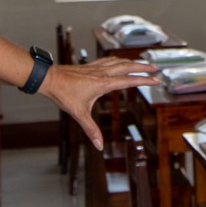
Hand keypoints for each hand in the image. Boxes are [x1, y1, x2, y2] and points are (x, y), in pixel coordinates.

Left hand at [39, 57, 157, 149]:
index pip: (128, 80)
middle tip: (155, 68)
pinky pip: (108, 60)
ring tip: (141, 63)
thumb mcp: (79, 114)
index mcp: (103, 83)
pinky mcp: (90, 66)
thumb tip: (99, 146)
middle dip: (142, 67)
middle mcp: (102, 73)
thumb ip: (91, 130)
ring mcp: (96, 67)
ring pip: (118, 61)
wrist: (50, 78)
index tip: (156, 80)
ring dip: (131, 62)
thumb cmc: (64, 94)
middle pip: (127, 66)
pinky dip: (118, 60)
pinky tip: (118, 62)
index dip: (143, 80)